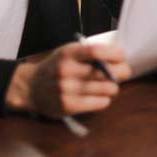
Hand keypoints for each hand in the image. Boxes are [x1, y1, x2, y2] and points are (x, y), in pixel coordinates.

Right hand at [5, 42, 130, 117]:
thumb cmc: (57, 67)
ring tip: (110, 85)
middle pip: (106, 72)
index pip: (97, 51)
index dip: (115, 54)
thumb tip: (120, 58)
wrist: (31, 87)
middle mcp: (66, 70)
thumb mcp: (68, 52)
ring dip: (113, 87)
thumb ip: (89, 53)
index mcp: (68, 53)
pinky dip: (105, 99)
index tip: (123, 56)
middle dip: (122, 72)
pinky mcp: (68, 106)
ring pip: (106, 88)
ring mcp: (66, 89)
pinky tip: (101, 96)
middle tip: (124, 72)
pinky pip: (99, 103)